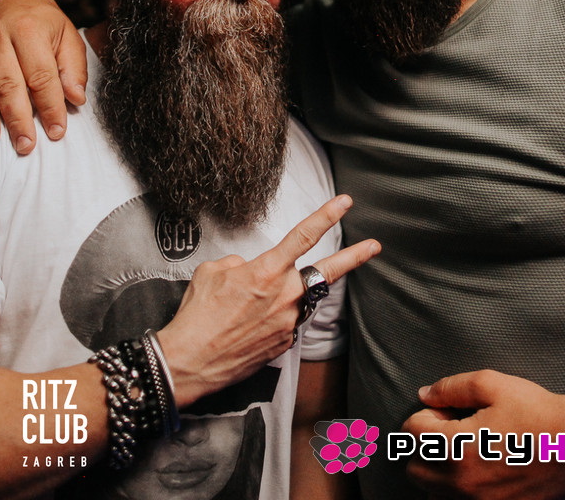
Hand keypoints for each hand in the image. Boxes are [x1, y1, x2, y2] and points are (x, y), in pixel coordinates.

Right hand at [0, 0, 85, 152]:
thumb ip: (73, 69)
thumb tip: (76, 99)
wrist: (14, 1)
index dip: (50, 106)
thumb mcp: (68, 37)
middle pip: (9, 84)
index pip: (42, 76)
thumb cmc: (46, 24)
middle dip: (19, 118)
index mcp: (29, 28)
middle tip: (27, 145)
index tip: (57, 131)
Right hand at [158, 194, 380, 406]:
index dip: (327, 215)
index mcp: (267, 271)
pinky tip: (248, 327)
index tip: (344, 203)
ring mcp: (287, 322)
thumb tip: (250, 269)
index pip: (304, 235)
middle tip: (374, 246)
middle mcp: (284, 296)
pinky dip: (271, 319)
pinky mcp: (283, 344)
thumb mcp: (212, 272)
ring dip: (284, 298)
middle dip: (355, 257)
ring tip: (251, 307)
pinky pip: (284, 323)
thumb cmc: (197, 315)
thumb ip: (239, 263)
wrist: (190, 362)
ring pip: (298, 300)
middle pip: (327, 271)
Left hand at [402, 370, 564, 499]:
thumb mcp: (491, 384)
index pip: (411, 431)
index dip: (427, 413)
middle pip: (413, 466)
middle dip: (424, 443)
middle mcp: (462, 482)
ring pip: (430, 491)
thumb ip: (450, 388)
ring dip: (435, 469)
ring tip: (460, 449)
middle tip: (451, 428)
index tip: (449, 410)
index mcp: (457, 447)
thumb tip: (424, 394)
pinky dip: (452, 489)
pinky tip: (472, 469)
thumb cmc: (535, 411)